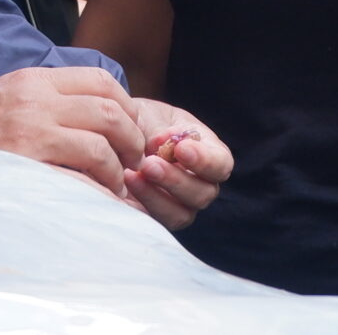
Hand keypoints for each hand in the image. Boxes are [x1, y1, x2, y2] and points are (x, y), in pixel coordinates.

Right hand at [0, 65, 148, 196]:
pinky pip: (80, 182)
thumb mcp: (8, 95)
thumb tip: (97, 111)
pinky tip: (101, 203)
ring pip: (101, 148)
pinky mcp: (25, 170)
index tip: (130, 127)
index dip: (127, 105)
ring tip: (115, 185)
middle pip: (109, 113)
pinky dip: (100, 195)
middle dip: (131, 140)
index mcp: (33, 80)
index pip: (100, 80)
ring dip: (117, 171)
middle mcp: (35, 102)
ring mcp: (30, 135)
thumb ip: (47, 97)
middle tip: (133, 160)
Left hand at [120, 100, 231, 229]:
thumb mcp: (154, 116)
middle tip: (149, 164)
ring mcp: (180, 205)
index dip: (204, 160)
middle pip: (203, 194)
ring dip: (156, 196)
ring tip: (132, 174)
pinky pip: (155, 222)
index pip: (220, 164)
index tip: (180, 148)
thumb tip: (165, 143)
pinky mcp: (156, 217)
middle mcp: (201, 185)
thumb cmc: (143, 121)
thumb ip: (163, 129)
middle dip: (175, 179)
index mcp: (210, 155)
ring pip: (181, 214)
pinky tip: (125, 184)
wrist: (118, 134)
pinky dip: (140, 204)